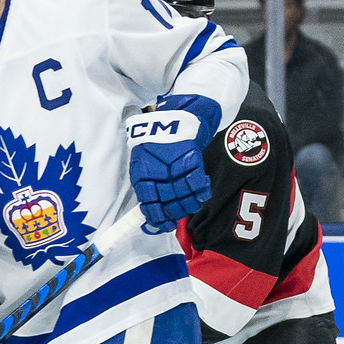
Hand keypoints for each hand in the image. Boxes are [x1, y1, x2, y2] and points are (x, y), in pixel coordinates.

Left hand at [127, 94, 217, 230]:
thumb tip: (148, 213)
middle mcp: (158, 173)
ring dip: (188, 205)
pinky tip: (201, 195)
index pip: (148, 204)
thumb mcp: (142, 162)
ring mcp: (175, 168)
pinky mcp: (192, 161)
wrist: (174, 118)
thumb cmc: (156, 143)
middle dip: (174, 213)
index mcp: (142, 174)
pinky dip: (201, 192)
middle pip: (168, 204)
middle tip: (176, 216)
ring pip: (184, 197)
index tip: (162, 224)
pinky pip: (197, 184)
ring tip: (190, 205)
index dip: (156, 218)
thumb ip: (145, 186)